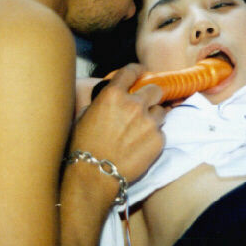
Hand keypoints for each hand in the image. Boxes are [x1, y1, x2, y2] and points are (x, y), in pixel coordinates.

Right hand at [69, 64, 164, 183]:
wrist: (93, 176)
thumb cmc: (83, 147)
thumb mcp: (85, 116)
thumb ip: (103, 103)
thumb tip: (111, 99)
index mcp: (113, 95)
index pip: (131, 72)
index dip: (138, 70)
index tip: (142, 71)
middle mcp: (134, 105)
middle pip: (155, 89)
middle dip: (152, 94)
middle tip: (148, 103)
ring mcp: (149, 122)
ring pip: (161, 111)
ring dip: (154, 117)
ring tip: (142, 130)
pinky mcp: (158, 140)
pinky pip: (161, 133)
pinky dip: (154, 137)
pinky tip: (142, 146)